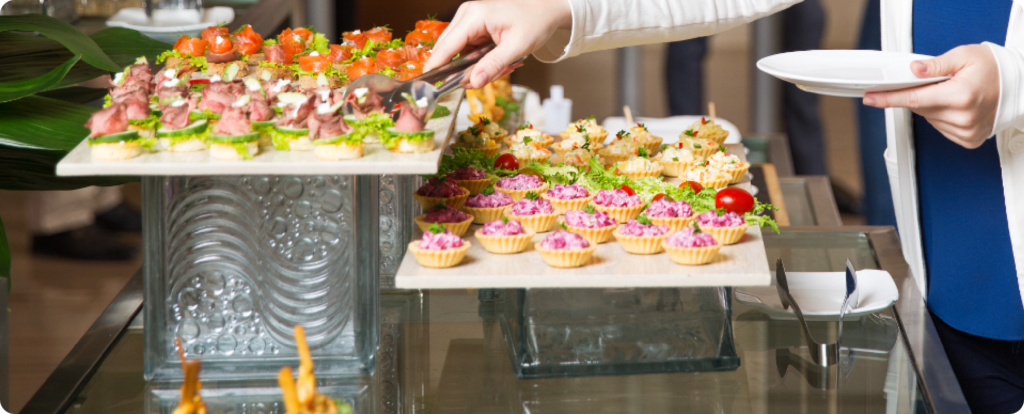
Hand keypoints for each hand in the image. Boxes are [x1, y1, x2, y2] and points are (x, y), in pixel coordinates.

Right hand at [424, 0, 571, 88]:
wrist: (545, 9)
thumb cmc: (534, 22)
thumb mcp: (517, 47)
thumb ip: (494, 65)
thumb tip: (474, 82)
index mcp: (474, 16)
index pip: (446, 46)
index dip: (436, 66)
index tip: (427, 85)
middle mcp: (466, 15)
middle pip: (448, 50)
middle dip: (461, 71)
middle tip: (478, 83)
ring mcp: (468, 21)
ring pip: (458, 53)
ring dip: (474, 67)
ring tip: (500, 69)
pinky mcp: (473, 28)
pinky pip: (467, 51)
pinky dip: (479, 62)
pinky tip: (498, 63)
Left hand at [863, 44, 998, 148]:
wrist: (1017, 85)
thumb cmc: (992, 68)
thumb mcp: (963, 56)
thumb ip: (935, 65)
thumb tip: (913, 70)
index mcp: (960, 96)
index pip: (913, 98)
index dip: (889, 98)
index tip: (871, 98)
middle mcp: (963, 117)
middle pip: (920, 108)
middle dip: (919, 94)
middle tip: (932, 82)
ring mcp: (966, 131)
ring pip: (930, 119)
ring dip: (932, 106)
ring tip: (951, 93)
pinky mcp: (969, 140)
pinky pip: (942, 129)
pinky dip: (942, 117)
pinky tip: (955, 107)